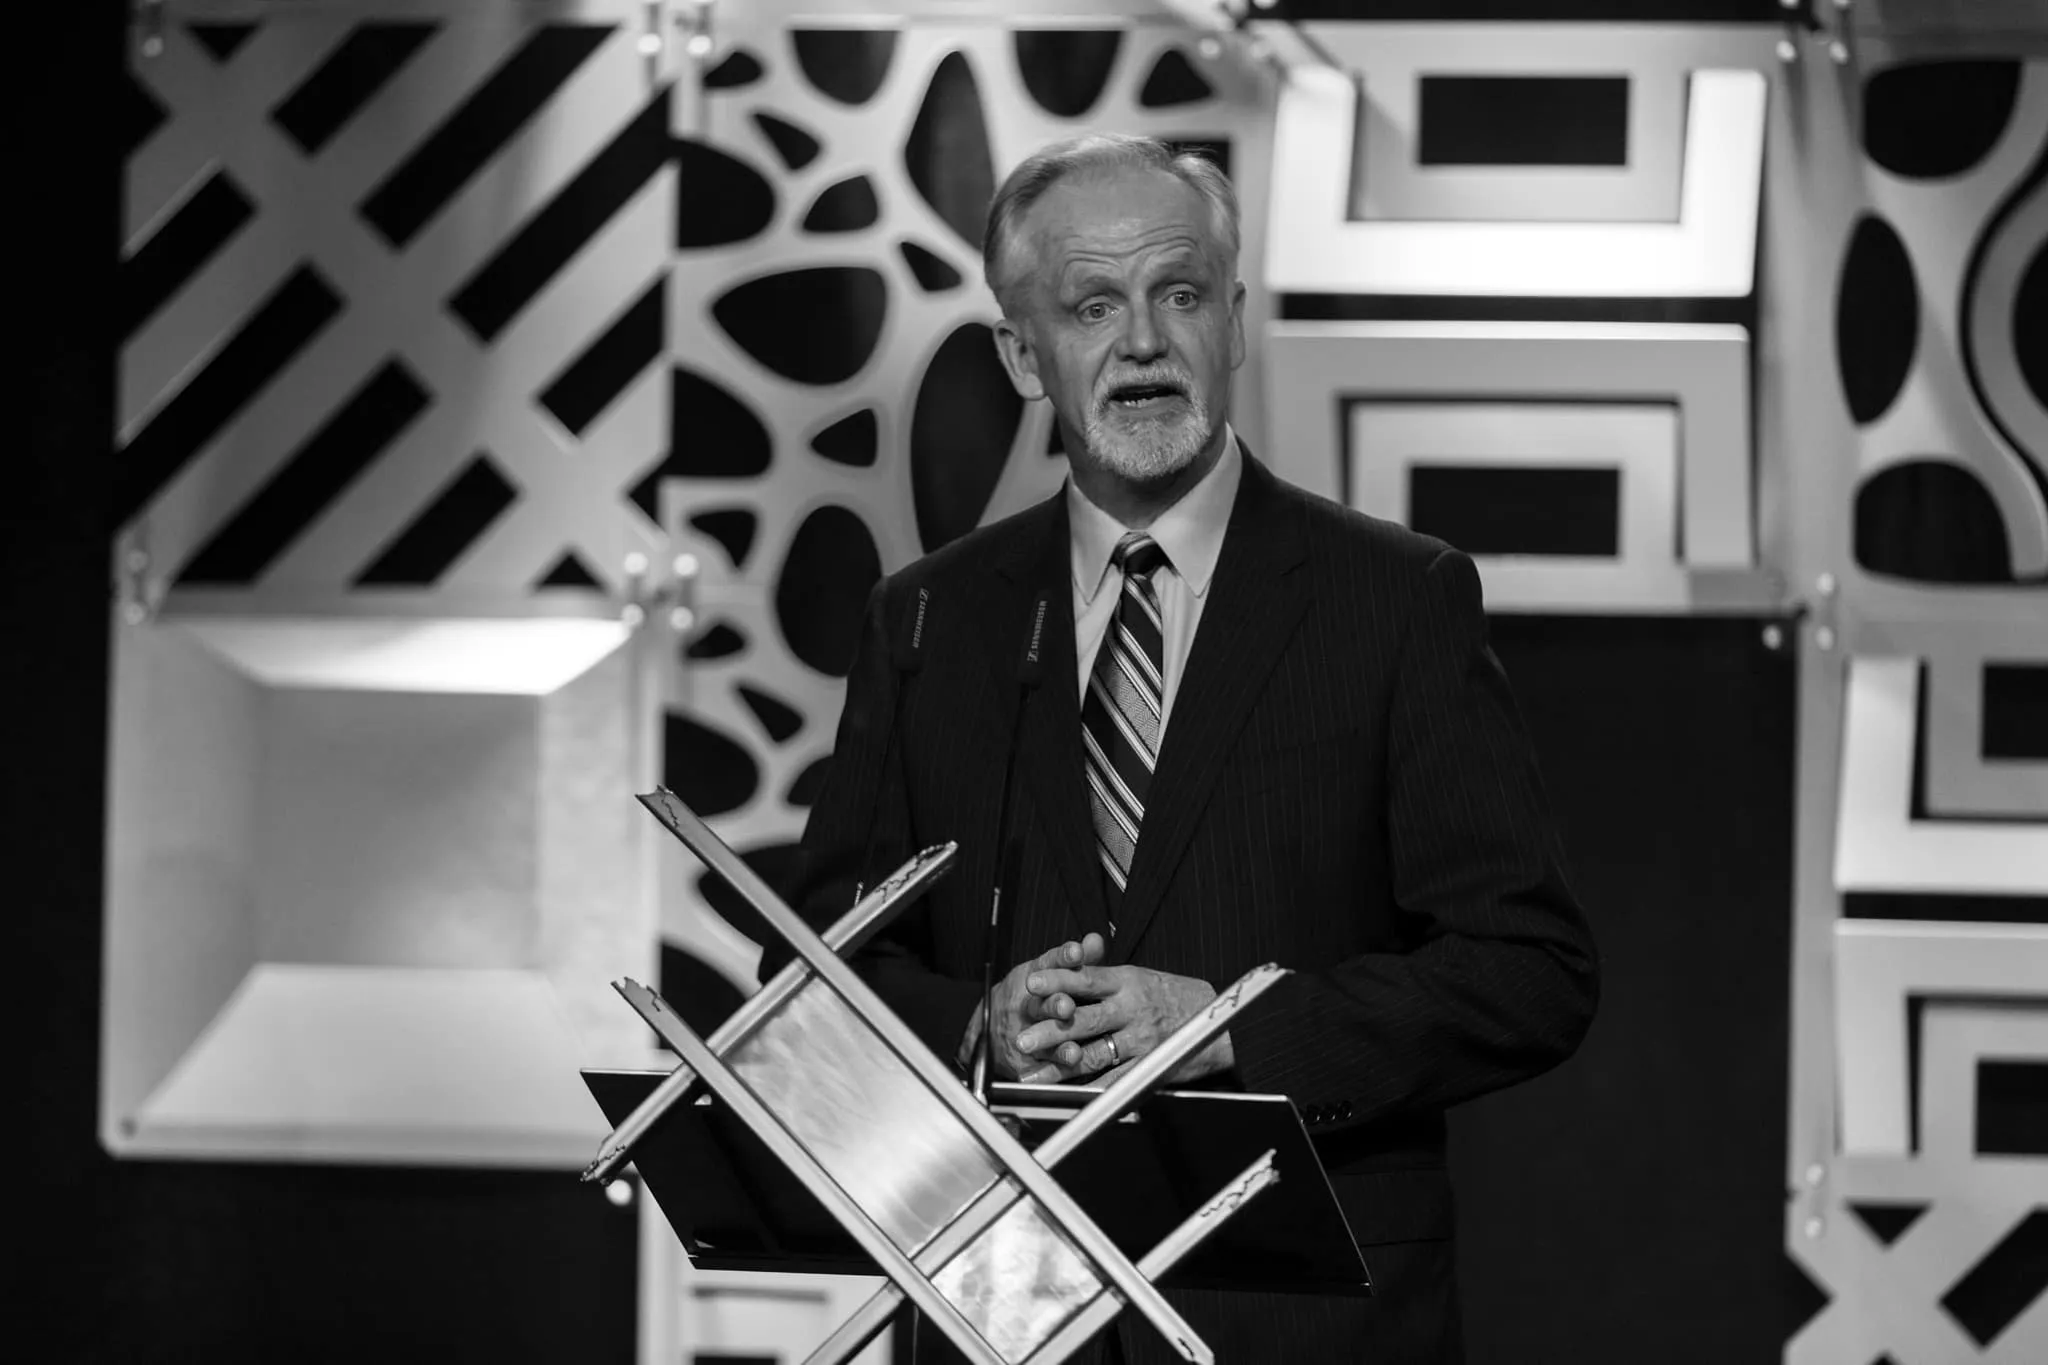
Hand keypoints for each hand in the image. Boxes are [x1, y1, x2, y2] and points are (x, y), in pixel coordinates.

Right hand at [956, 934, 1107, 1078]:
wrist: (989, 1028)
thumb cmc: (1030, 995)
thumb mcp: (1047, 971)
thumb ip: (1074, 960)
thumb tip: (1096, 940)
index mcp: (1035, 977)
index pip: (1049, 963)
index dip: (1063, 957)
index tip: (1076, 952)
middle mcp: (1027, 1005)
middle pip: (1041, 1004)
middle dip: (1054, 1005)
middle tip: (1067, 1006)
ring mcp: (1022, 1033)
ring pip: (1040, 1039)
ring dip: (1056, 1044)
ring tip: (1072, 1051)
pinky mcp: (1022, 1060)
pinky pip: (1040, 1067)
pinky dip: (1053, 1070)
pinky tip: (1064, 1072)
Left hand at [1011, 963, 1232, 1083]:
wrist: (1221, 1020)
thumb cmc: (1177, 996)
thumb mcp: (1143, 976)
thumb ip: (1106, 977)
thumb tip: (1070, 965)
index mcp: (1128, 980)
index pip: (1087, 977)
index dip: (1058, 979)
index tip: (1031, 982)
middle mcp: (1132, 1008)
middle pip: (1084, 1019)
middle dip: (1050, 1030)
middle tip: (1021, 1039)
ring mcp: (1141, 1039)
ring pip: (1094, 1053)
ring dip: (1061, 1065)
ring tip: (1032, 1074)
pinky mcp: (1148, 1064)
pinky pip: (1115, 1079)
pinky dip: (1091, 1089)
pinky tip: (1069, 1096)